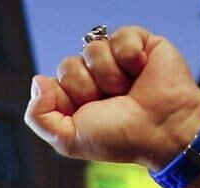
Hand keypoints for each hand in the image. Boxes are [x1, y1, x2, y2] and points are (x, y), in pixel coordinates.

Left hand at [25, 26, 199, 169]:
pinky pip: (119, 35)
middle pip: (68, 65)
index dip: (66, 98)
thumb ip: (39, 117)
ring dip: (110, 75)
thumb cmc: (120, 138)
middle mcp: (93, 78)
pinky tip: (140, 71)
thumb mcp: (68, 140)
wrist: (162, 130)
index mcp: (75, 99)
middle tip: (111, 103)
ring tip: (127, 90)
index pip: (52, 83)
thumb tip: (37, 80)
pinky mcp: (138, 44)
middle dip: (87, 88)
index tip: (87, 113)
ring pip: (92, 49)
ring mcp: (115, 60)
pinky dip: (129, 56)